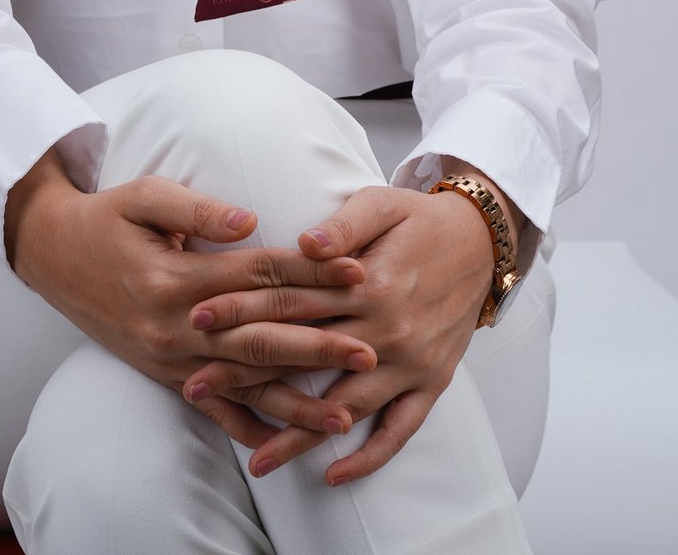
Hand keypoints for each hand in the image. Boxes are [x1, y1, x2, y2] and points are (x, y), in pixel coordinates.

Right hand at [8, 163, 380, 453]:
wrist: (51, 254)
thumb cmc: (104, 218)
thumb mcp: (143, 197)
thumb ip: (196, 210)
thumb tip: (249, 220)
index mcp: (175, 278)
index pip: (258, 275)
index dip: (310, 273)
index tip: (356, 273)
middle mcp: (176, 327)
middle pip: (261, 337)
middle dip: (319, 345)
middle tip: (370, 350)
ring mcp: (170, 358)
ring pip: (244, 383)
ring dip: (296, 400)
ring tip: (345, 412)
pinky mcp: (165, 374)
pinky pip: (212, 407)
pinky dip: (248, 426)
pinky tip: (283, 442)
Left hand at [181, 183, 496, 485]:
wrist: (482, 243)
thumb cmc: (418, 219)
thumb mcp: (380, 204)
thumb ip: (342, 226)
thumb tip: (304, 244)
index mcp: (368, 283)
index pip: (291, 300)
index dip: (241, 310)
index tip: (197, 319)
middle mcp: (386, 329)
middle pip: (305, 357)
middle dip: (247, 374)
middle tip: (195, 389)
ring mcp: (410, 362)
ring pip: (346, 406)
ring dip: (298, 434)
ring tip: (254, 458)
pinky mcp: (432, 382)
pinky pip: (400, 430)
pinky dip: (369, 457)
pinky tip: (332, 473)